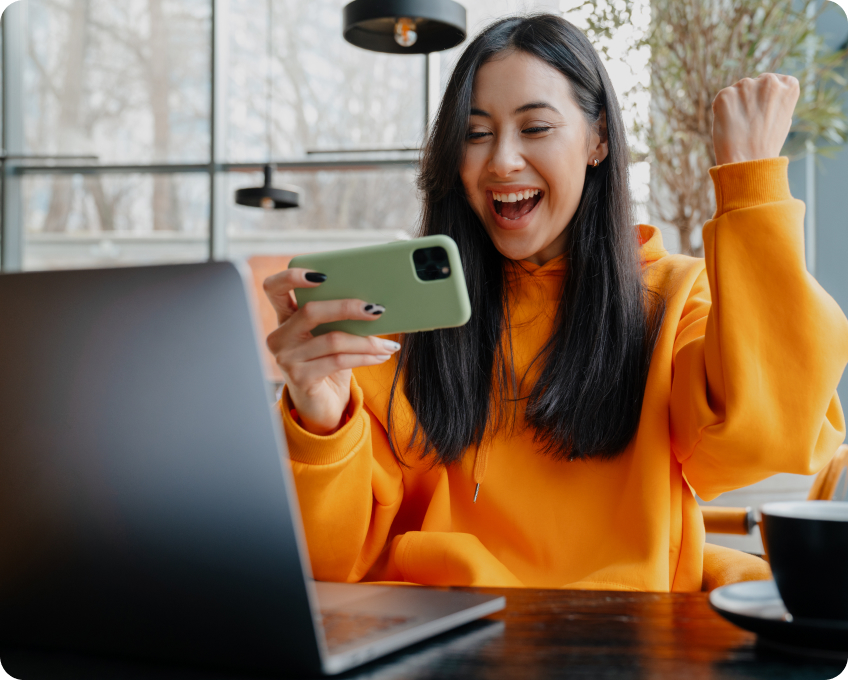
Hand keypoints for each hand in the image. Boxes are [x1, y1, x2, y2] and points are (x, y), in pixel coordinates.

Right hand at [263, 268, 399, 434]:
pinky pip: (339, 360)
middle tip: (376, 309)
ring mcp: (287, 358)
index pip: (274, 288)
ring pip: (332, 339)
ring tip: (387, 343)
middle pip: (311, 311)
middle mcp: (280, 336)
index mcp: (284, 318)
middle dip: (347, 307)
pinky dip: (365, 356)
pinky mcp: (300, 377)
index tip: (322, 275)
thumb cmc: (328, 364)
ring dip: (367, 340)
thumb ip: (338, 318)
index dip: (292, 276)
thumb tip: (372, 301)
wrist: (322, 405)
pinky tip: (380, 355)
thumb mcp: (330, 336)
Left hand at [712, 73, 799, 165]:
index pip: (773, 81)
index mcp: (789, 85)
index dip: (765, 100)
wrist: (749, 162)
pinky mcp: (726, 95)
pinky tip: (728, 125)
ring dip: (735, 105)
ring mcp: (746, 85)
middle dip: (748, 100)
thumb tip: (767, 93)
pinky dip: (721, 111)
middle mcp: (769, 80)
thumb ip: (777, 101)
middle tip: (750, 124)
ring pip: (737, 91)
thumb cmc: (767, 144)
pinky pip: (721, 99)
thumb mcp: (783, 119)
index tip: (764, 115)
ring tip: (740, 126)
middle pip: (753, 84)